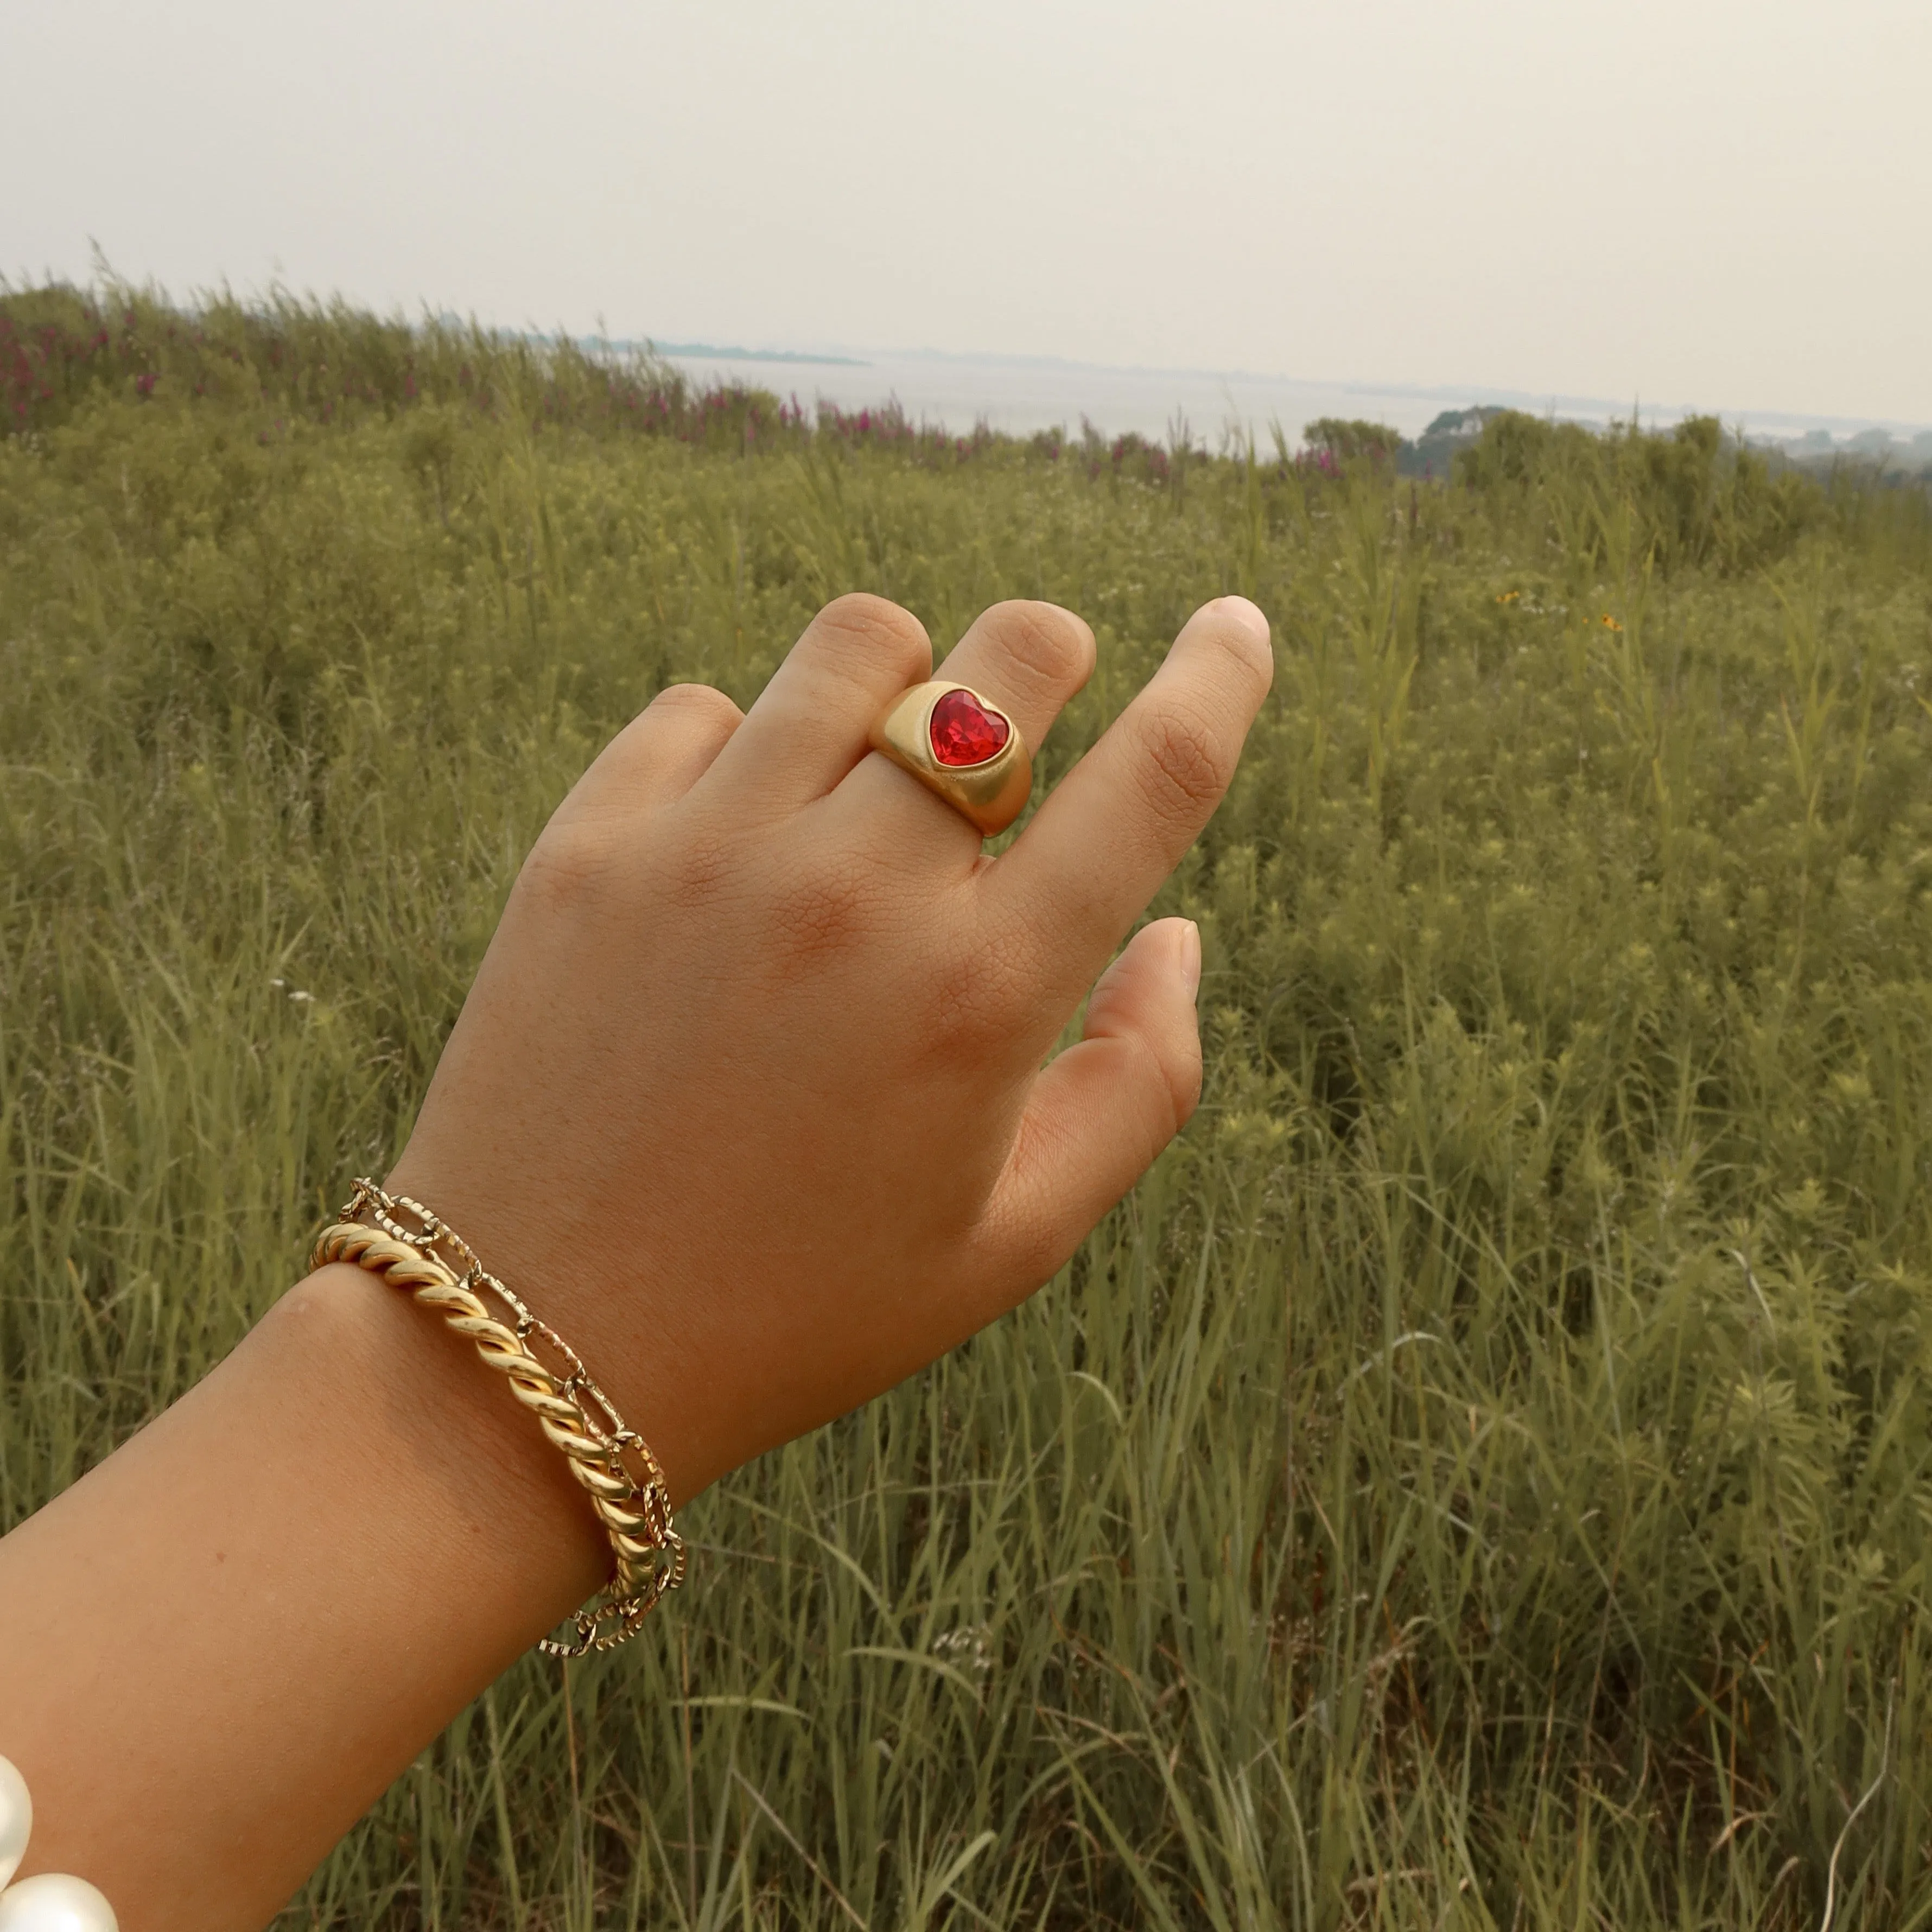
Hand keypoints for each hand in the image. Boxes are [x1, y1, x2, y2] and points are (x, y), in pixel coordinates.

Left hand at [389, 592, 1272, 1502]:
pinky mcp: (588, 843)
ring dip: (904, 685)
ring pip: (860, 643)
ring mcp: (711, 853)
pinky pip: (704, 706)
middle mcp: (855, 894)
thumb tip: (1180, 933)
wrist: (535, 1343)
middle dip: (1052, 659)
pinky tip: (739, 846)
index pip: (1154, 775)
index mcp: (982, 997)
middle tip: (1030, 723)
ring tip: (875, 779)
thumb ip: (1139, 1086)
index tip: (1239, 625)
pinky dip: (749, 748)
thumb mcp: (1011, 1244)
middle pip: (1009, 658)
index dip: (1223, 674)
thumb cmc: (800, 1306)